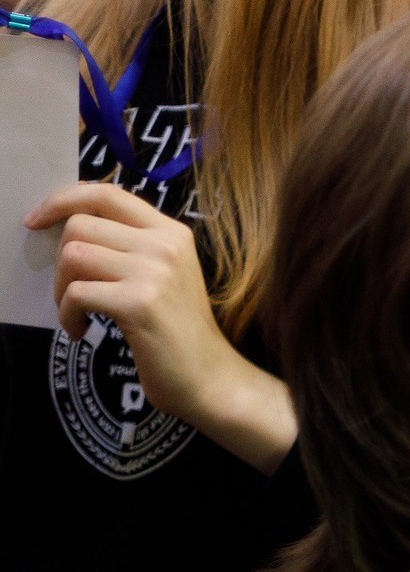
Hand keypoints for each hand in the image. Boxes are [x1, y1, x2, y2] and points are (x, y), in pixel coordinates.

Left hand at [31, 182, 295, 472]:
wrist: (210, 378)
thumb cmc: (179, 332)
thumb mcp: (163, 276)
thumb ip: (130, 247)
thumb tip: (70, 228)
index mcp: (171, 232)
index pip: (106, 193)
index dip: (62, 199)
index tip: (37, 221)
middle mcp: (165, 245)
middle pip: (81, 225)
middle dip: (61, 260)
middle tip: (72, 291)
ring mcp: (154, 272)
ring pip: (73, 255)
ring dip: (62, 289)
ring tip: (77, 312)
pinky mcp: (139, 303)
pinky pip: (77, 293)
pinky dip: (67, 314)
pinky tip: (81, 331)